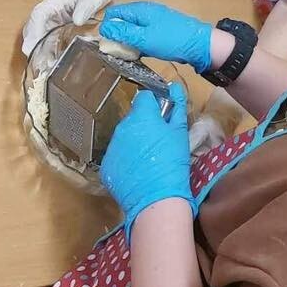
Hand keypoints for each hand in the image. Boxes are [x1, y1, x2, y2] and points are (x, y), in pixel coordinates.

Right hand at [21, 0, 124, 56]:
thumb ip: (84, 7)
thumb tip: (76, 20)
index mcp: (55, 0)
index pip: (39, 14)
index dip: (33, 31)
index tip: (29, 46)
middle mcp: (50, 11)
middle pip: (34, 28)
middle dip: (33, 46)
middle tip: (36, 64)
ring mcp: (53, 19)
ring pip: (41, 36)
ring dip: (41, 51)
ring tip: (44, 69)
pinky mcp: (58, 26)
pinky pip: (50, 39)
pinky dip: (49, 51)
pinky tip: (52, 63)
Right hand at [99, 0, 213, 73]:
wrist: (199, 45)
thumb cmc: (171, 40)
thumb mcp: (144, 38)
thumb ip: (123, 32)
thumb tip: (103, 28)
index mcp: (140, 9)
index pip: (114, 12)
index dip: (107, 27)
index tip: (107, 43)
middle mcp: (145, 12)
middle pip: (122, 21)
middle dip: (117, 35)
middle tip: (118, 52)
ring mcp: (153, 21)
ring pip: (132, 30)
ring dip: (127, 42)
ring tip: (128, 55)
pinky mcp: (159, 31)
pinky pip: (142, 36)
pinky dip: (138, 44)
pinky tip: (139, 55)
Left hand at [100, 84, 190, 239]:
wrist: (156, 199)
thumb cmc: (173, 163)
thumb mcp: (179, 134)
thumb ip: (176, 108)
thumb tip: (175, 88)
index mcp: (141, 116)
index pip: (144, 98)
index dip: (155, 105)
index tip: (163, 118)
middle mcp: (122, 128)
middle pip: (134, 118)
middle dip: (145, 126)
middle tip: (158, 143)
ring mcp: (112, 147)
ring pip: (124, 137)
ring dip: (135, 143)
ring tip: (149, 160)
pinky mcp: (107, 166)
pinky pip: (117, 156)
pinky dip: (126, 160)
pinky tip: (138, 172)